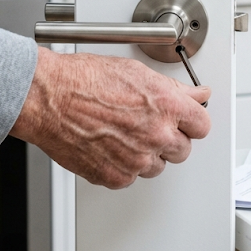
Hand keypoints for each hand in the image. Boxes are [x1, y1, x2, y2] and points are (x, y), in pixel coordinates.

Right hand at [11, 48, 210, 188]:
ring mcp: (137, 160)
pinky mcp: (116, 177)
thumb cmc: (83, 79)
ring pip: (157, 167)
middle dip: (170, 139)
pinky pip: (131, 178)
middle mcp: (156, 134)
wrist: (47, 97)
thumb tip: (196, 94)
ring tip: (123, 133)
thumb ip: (174, 89)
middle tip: (148, 125)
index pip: (202, 125)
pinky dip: (123, 166)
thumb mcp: (137, 72)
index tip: (185, 120)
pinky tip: (109, 145)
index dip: (192, 121)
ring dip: (147, 155)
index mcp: (166, 105)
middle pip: (183, 150)